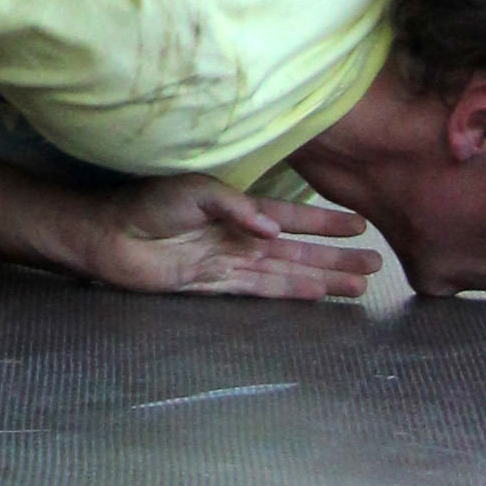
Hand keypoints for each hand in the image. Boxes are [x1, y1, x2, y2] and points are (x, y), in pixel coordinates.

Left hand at [76, 175, 380, 299]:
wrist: (110, 236)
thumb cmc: (147, 203)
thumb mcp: (193, 190)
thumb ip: (236, 207)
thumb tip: (276, 231)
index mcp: (236, 209)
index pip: (291, 217)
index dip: (325, 223)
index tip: (360, 225)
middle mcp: (240, 237)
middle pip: (298, 250)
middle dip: (336, 256)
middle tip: (375, 264)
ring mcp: (231, 263)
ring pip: (288, 273)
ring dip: (323, 279)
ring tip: (359, 286)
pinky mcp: (217, 286)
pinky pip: (263, 290)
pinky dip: (291, 293)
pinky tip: (317, 295)